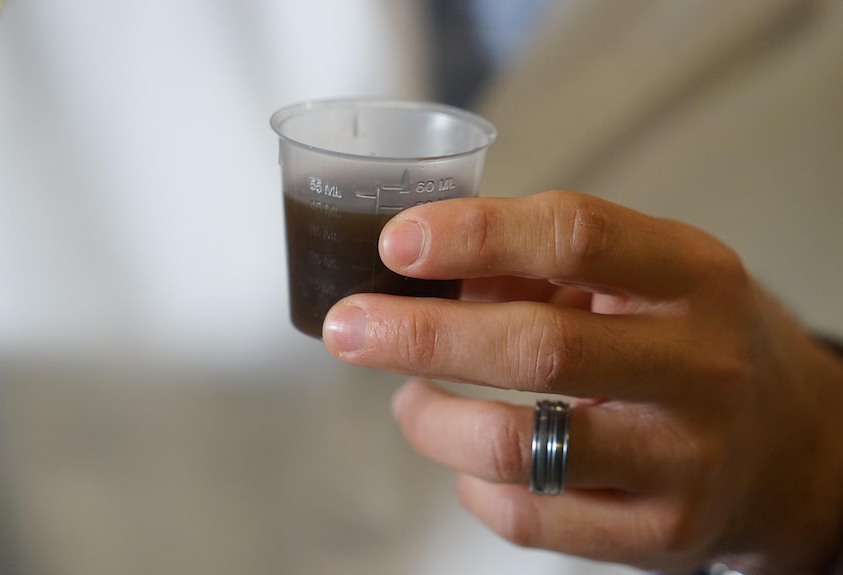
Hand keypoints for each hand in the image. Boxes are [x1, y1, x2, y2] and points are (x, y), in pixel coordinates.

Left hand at [322, 191, 842, 573]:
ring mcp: (682, 460)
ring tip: (409, 398)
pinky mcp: (659, 534)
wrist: (788, 446)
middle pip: (536, 347)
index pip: (577, 236)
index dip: (476, 233)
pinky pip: (528, 517)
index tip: (397, 242)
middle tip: (348, 328)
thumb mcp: (648, 277)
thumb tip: (432, 274)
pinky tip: (466, 460)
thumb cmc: (692, 340)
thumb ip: (545, 265)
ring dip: (432, 421)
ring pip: (516, 445)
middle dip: (419, 336)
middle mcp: (698, 368)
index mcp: (693, 278)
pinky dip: (471, 486)